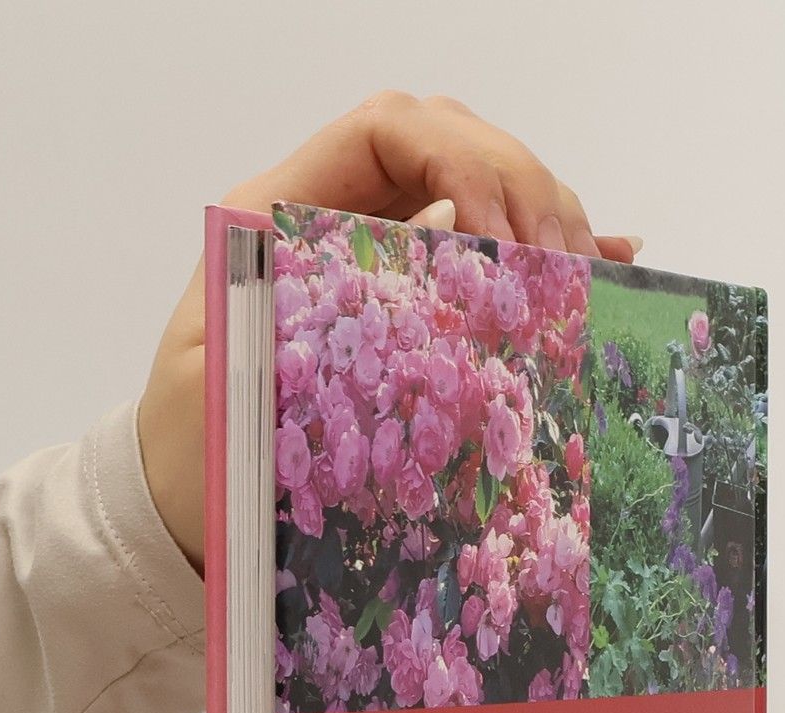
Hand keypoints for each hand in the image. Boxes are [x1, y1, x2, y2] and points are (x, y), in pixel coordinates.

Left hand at [137, 93, 641, 571]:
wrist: (180, 512)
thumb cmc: (194, 455)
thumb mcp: (237, 383)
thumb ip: (317, 313)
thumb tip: (435, 250)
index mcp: (275, 212)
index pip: (386, 129)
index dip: (462, 156)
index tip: (505, 237)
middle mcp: (331, 220)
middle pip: (451, 147)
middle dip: (522, 188)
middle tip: (562, 267)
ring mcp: (375, 263)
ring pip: (483, 193)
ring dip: (548, 221)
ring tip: (588, 278)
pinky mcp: (408, 313)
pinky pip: (490, 259)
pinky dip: (549, 259)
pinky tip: (605, 265)